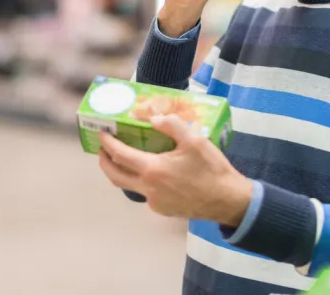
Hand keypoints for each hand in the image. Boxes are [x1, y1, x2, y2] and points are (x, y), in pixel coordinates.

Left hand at [98, 114, 251, 226]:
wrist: (227, 200)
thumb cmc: (211, 169)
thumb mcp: (194, 140)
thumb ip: (171, 125)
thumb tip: (153, 119)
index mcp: (153, 170)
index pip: (119, 155)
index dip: (108, 143)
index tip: (102, 133)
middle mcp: (148, 189)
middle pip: (115, 176)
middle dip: (104, 161)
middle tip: (103, 149)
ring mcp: (154, 202)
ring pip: (129, 186)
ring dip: (122, 172)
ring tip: (126, 159)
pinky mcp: (163, 210)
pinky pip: (146, 194)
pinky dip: (142, 181)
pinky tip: (154, 173)